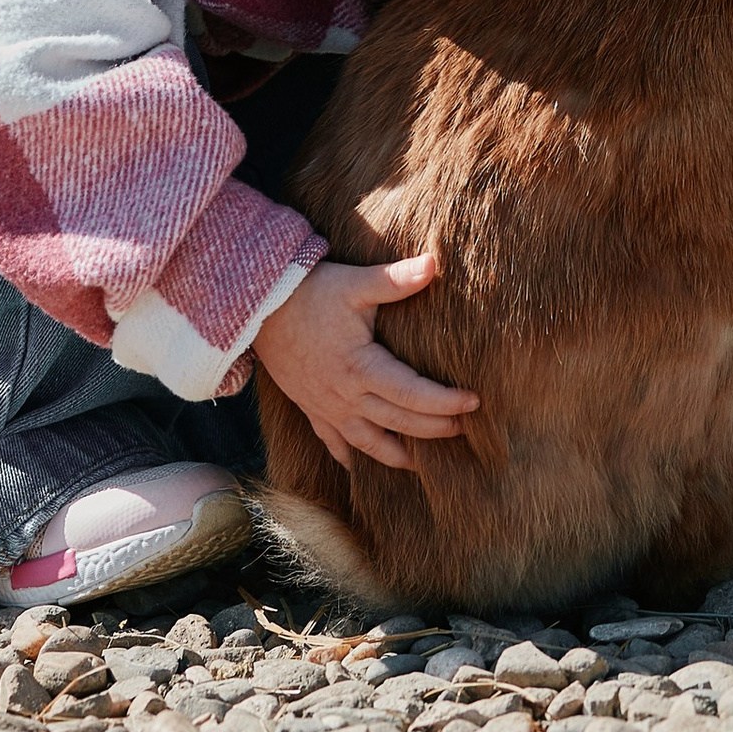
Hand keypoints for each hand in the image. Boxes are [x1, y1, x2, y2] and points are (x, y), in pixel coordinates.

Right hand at [251, 249, 477, 469]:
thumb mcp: (355, 284)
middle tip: (464, 430)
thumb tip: (435, 263)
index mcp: (362, 369)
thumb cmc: (311, 294)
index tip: (474, 402)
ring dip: (399, 456)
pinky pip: (334, 444)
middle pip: (399, 424)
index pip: (414, 395)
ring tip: (426, 462)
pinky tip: (366, 468)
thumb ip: (396, 280)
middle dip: (434, 430)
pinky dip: (353, 458)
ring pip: (369, 444)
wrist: (258, 310)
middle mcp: (346, 397)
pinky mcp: (311, 409)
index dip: (446, 402)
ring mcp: (327, 408)